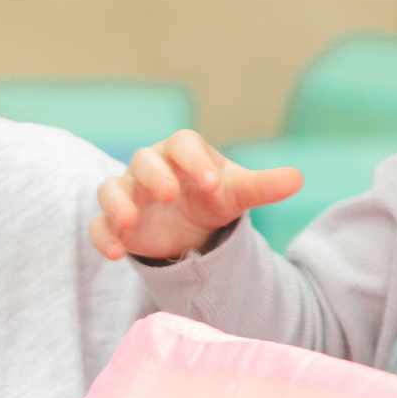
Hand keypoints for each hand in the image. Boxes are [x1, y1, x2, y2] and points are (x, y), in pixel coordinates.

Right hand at [89, 131, 302, 263]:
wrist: (190, 227)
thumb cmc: (211, 198)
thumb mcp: (236, 194)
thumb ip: (263, 186)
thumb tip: (298, 178)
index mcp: (182, 153)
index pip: (183, 143)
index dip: (194, 160)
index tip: (211, 183)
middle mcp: (150, 167)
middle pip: (143, 160)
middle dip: (154, 175)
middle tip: (168, 193)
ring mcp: (128, 194)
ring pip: (112, 189)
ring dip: (118, 203)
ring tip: (131, 222)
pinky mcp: (115, 223)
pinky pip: (99, 225)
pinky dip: (103, 236)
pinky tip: (116, 253)